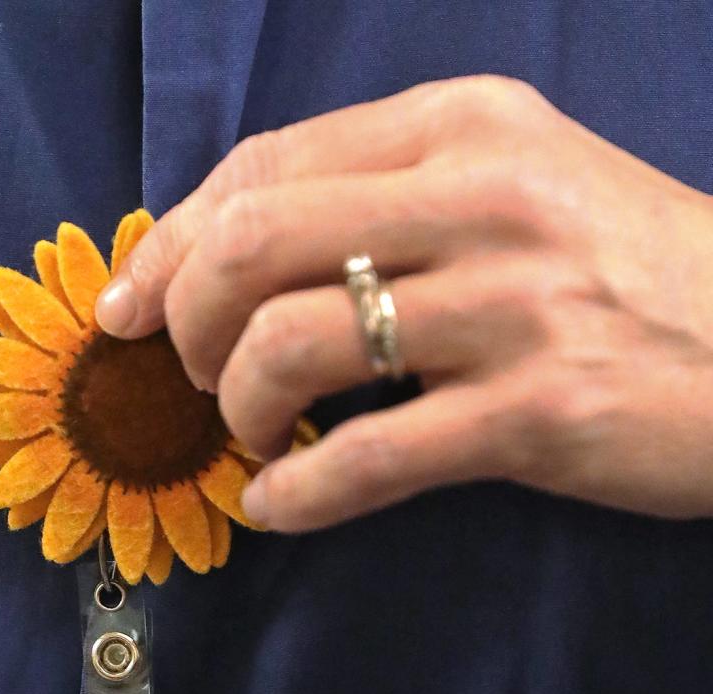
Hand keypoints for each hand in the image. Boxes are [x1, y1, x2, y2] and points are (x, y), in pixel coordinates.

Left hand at [95, 76, 712, 529]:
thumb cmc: (628, 272)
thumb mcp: (518, 186)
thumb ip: (390, 198)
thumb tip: (242, 258)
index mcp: (463, 126)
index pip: (263, 166)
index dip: (168, 242)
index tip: (126, 308)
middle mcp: (481, 196)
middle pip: (252, 244)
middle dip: (184, 323)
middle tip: (193, 377)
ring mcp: (511, 305)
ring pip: (290, 345)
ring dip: (234, 408)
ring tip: (250, 437)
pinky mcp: (535, 412)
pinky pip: (364, 458)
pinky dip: (293, 492)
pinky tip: (277, 506)